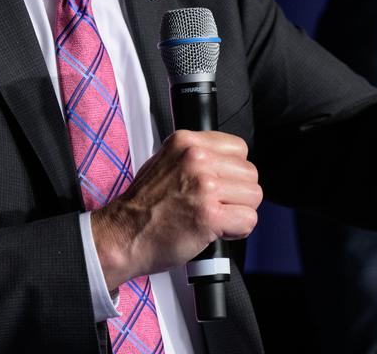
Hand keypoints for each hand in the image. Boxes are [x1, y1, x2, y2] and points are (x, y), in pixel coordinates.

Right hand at [90, 130, 261, 289]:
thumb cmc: (143, 206)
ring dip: (239, 211)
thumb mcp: (164, 162)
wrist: (123, 235)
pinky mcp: (210, 215)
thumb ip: (196, 157)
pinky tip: (217, 230)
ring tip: (215, 217)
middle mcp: (197, 159)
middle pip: (250, 173)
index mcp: (186, 142)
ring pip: (254, 196)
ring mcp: (205, 186)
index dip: (233, 171)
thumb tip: (226, 163)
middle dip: (238, 193)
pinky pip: (248, 220)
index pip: (239, 148)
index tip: (220, 183)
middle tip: (216, 205)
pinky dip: (237, 231)